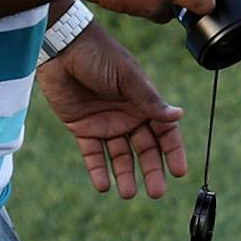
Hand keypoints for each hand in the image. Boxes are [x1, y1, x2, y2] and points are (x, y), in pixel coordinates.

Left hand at [37, 22, 187, 197]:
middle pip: (144, 149)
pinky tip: (103, 186)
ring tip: (128, 194)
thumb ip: (149, 100)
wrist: (61, 46)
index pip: (164, 132)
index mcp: (144, 101)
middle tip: (156, 192)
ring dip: (125, 174)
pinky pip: (92, 154)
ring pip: (119, 156)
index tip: (179, 172)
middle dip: (151, 171)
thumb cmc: (99, 54)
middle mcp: (128, 115)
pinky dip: (97, 170)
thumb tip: (179, 115)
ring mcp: (105, 123)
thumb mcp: (127, 77)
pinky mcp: (81, 128)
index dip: (172, 152)